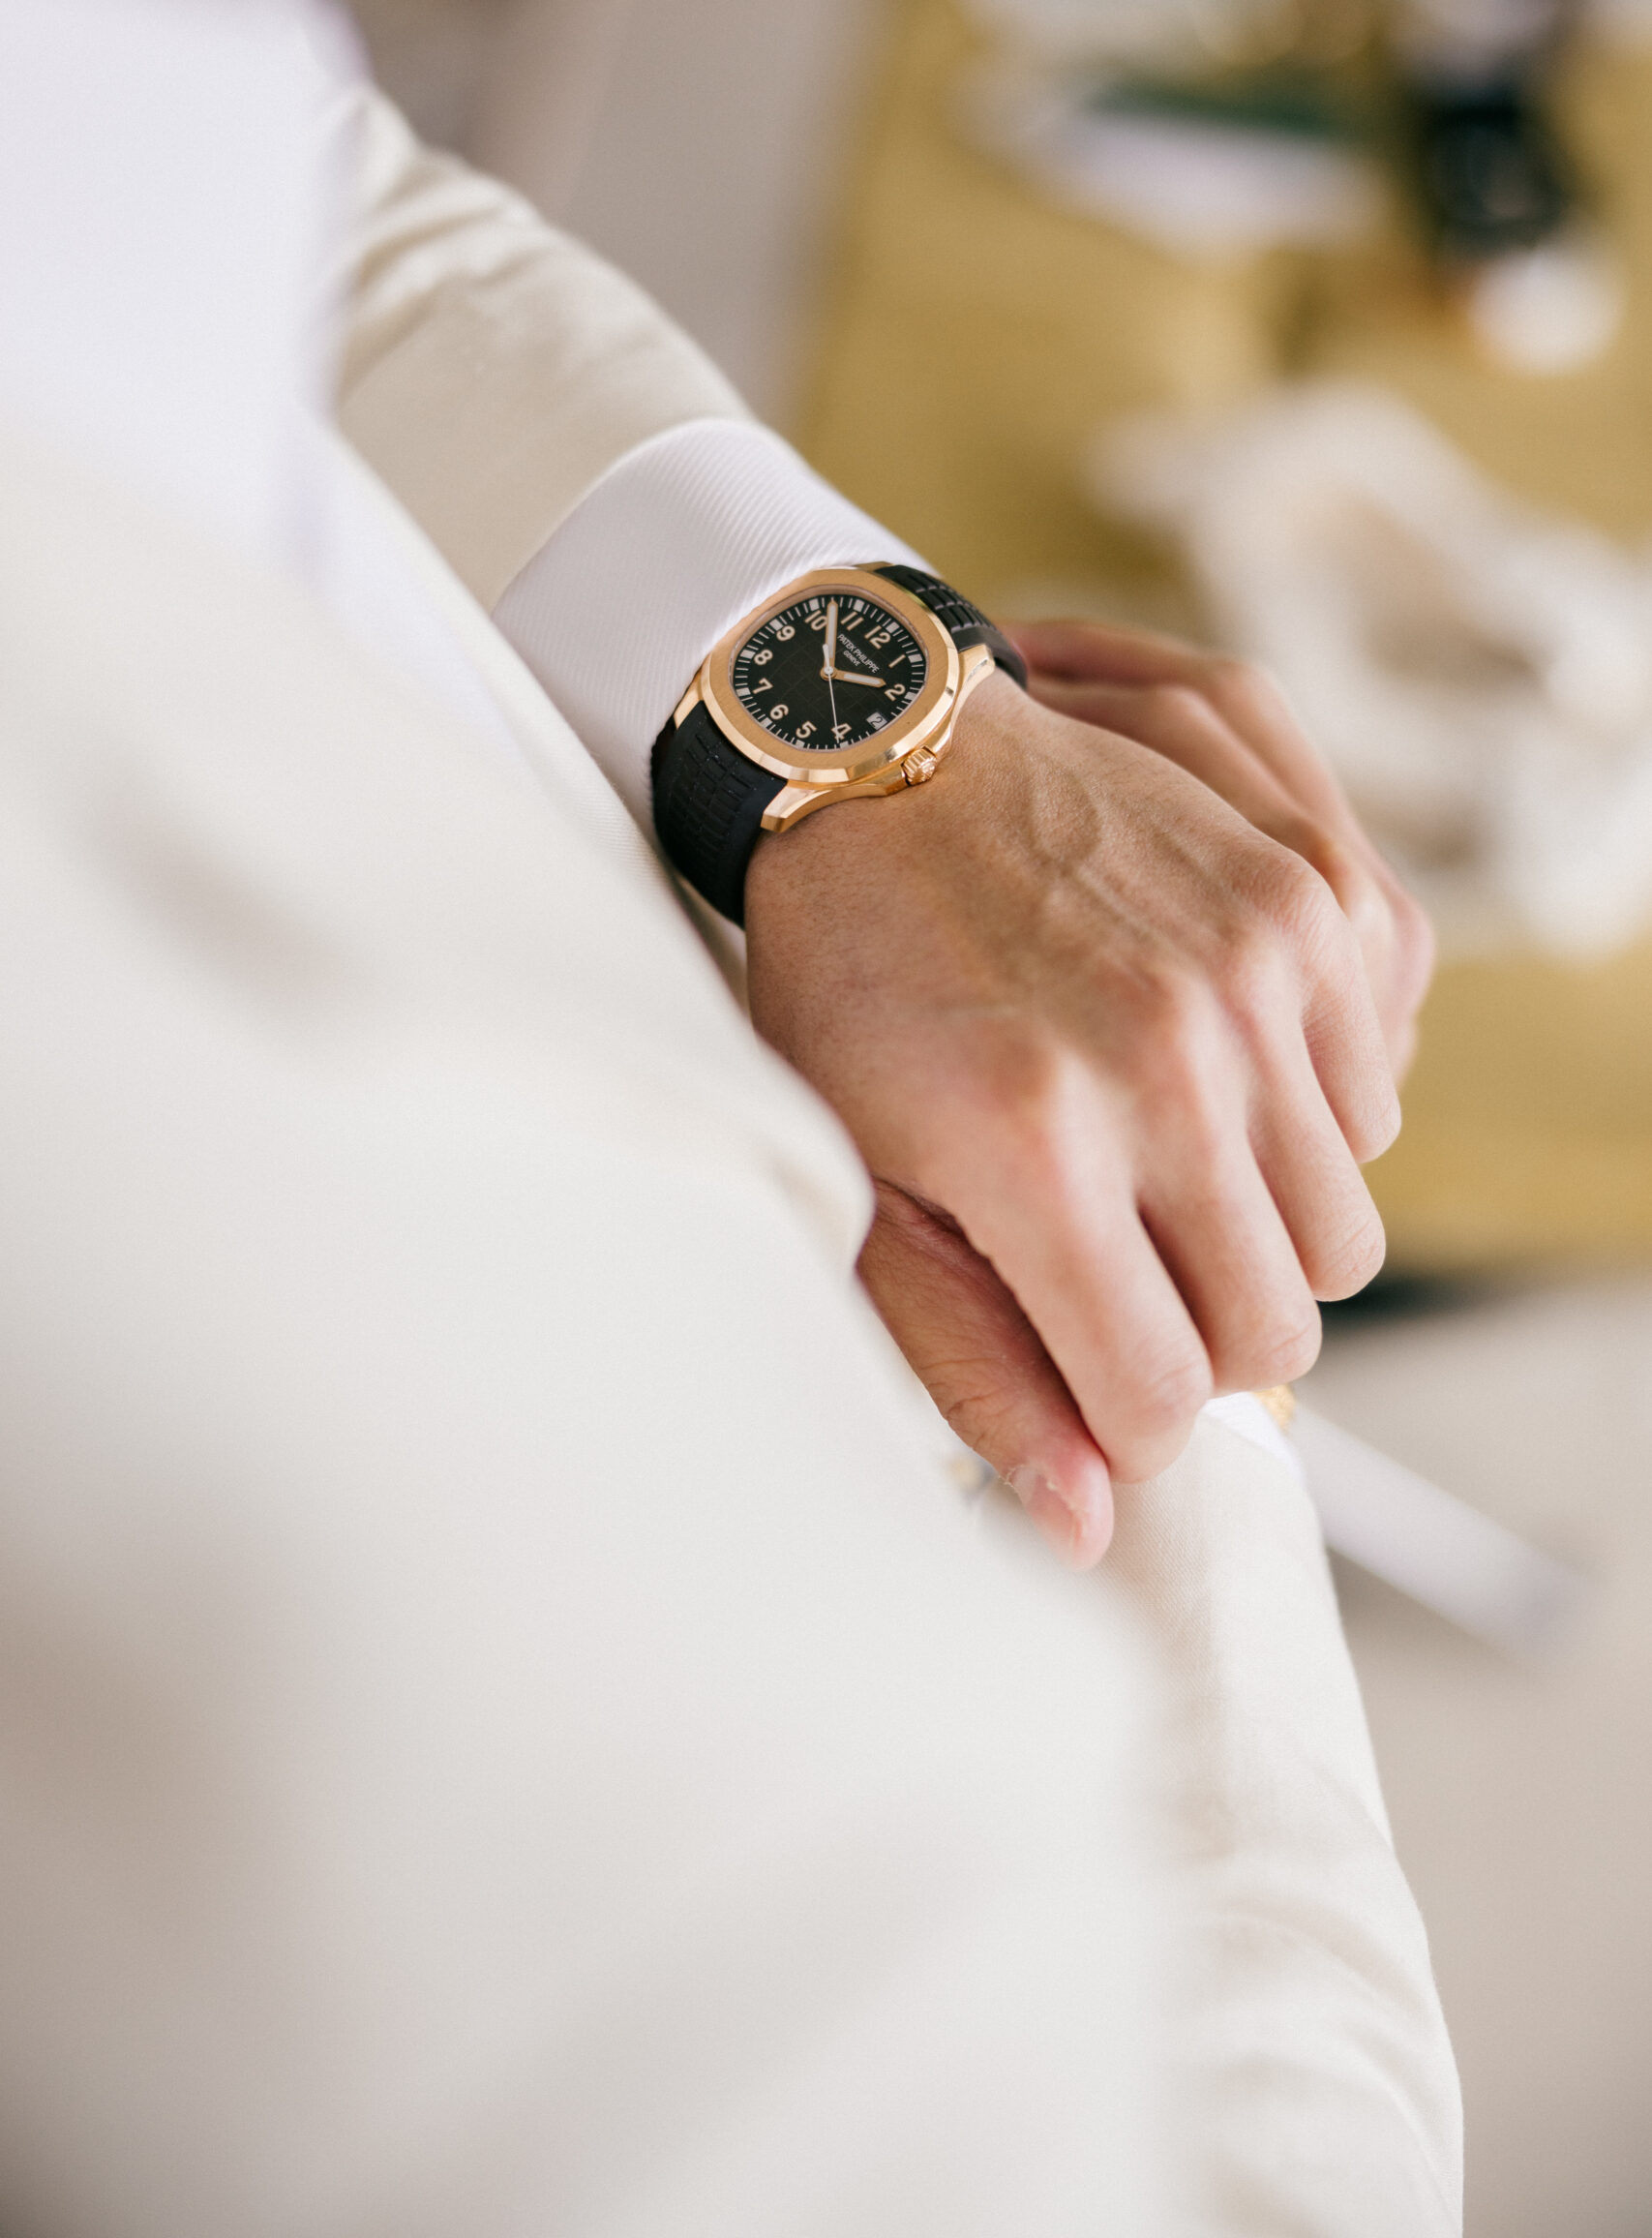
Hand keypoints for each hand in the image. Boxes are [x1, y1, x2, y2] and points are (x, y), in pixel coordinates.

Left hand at [744, 659, 1416, 1567]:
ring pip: (1339, 1235)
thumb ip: (976, 1359)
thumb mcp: (864, 1184)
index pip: (1161, 1396)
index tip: (1084, 1369)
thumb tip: (1085, 1521)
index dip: (1123, 1419)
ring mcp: (1247, 981)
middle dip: (1198, 1339)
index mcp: (1035, 1149)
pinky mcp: (1300, 913)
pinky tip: (1206, 1090)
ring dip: (1256, 1241)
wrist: (881, 762)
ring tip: (1155, 1179)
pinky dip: (1303, 1132)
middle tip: (1117, 1273)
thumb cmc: (847, 984)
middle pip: (1276, 1330)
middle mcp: (1163, 1065)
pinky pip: (1372, 1107)